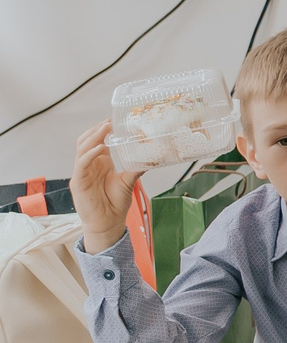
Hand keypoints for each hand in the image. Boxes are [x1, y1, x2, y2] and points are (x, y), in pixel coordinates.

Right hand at [69, 123, 127, 254]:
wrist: (108, 223)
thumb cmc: (115, 203)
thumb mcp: (129, 181)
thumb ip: (136, 168)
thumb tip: (152, 157)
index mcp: (100, 162)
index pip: (97, 140)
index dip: (103, 129)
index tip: (114, 119)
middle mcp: (89, 165)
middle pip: (86, 140)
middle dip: (96, 129)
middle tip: (110, 121)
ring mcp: (82, 173)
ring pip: (82, 149)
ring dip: (93, 137)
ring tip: (106, 128)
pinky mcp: (78, 182)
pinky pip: (81, 164)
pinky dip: (90, 154)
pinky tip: (101, 148)